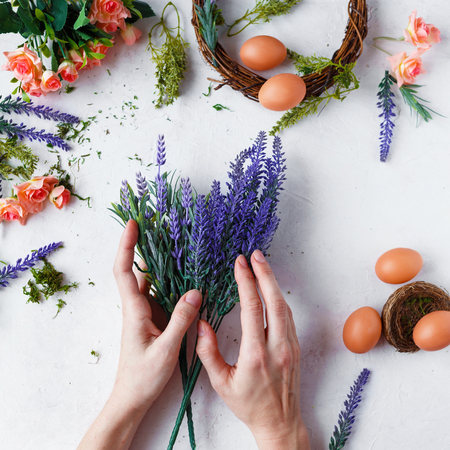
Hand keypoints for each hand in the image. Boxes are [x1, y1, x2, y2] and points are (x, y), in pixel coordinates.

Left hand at [111, 219, 201, 411]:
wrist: (132, 397)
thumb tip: (195, 291)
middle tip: (156, 224)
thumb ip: (181, 319)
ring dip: (160, 263)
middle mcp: (137, 306)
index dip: (126, 246)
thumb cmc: (143, 376)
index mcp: (134, 310)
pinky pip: (162, 294)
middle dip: (143, 245)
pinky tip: (184, 276)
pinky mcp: (154, 319)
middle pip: (136, 269)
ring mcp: (145, 312)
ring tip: (174, 243)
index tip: (133, 224)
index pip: (124, 271)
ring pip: (151, 281)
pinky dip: (171, 282)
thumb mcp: (166, 349)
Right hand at [196, 250, 309, 449]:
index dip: (246, 282)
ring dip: (273, 283)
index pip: (252, 308)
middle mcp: (277, 347)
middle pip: (274, 301)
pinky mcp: (295, 348)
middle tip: (255, 255)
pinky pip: (289, 317)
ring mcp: (290, 347)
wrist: (279, 422)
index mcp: (256, 354)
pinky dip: (280, 299)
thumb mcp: (221, 382)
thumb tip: (202, 323)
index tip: (240, 264)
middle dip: (264, 274)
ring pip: (285, 307)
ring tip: (263, 266)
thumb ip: (208, 352)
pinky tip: (272, 290)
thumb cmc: (248, 405)